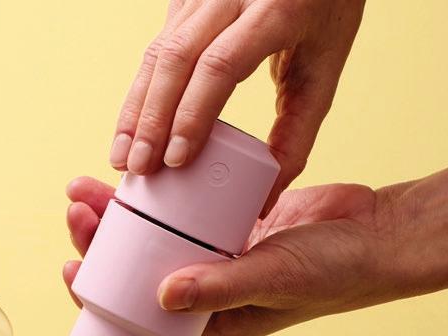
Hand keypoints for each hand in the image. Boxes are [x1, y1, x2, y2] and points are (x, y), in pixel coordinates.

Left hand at [65, 161, 447, 335]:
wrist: (376, 237)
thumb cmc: (331, 275)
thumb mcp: (270, 281)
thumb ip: (219, 289)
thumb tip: (159, 296)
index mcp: (205, 321)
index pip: (135, 313)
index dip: (97, 292)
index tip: (71, 264)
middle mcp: (203, 290)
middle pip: (134, 269)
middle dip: (99, 242)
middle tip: (76, 207)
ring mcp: (213, 255)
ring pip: (151, 236)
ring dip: (118, 214)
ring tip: (87, 187)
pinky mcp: (227, 223)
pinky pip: (180, 211)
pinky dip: (155, 195)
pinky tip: (133, 174)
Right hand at [110, 0, 364, 208]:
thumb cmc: (323, 14)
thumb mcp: (323, 72)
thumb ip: (297, 136)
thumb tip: (264, 202)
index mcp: (276, 9)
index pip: (221, 65)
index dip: (193, 115)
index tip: (176, 161)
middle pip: (177, 59)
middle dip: (153, 120)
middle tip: (141, 170)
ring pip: (157, 54)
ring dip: (135, 111)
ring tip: (124, 160)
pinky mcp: (183, 0)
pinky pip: (154, 51)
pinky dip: (139, 96)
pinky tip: (130, 133)